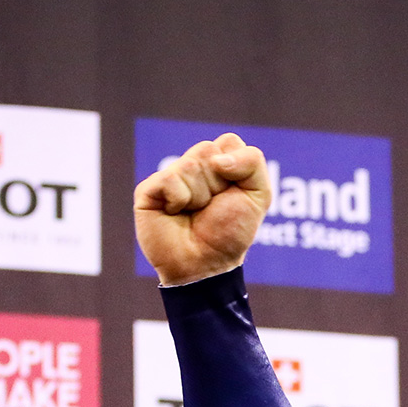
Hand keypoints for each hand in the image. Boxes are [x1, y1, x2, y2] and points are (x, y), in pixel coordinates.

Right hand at [133, 132, 273, 285]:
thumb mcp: (258, 195)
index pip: (229, 142)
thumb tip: (217, 159)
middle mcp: (193, 166)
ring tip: (194, 213)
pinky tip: (175, 214)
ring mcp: (170, 177)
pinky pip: (169, 179)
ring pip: (189, 164)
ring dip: (200, 196)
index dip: (236, 169)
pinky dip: (179, 200)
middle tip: (212, 207)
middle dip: (218, 183)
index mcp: (219, 164)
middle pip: (207, 150)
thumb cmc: (230, 233)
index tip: (233, 194)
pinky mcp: (149, 190)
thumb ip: (252, 162)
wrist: (206, 264)